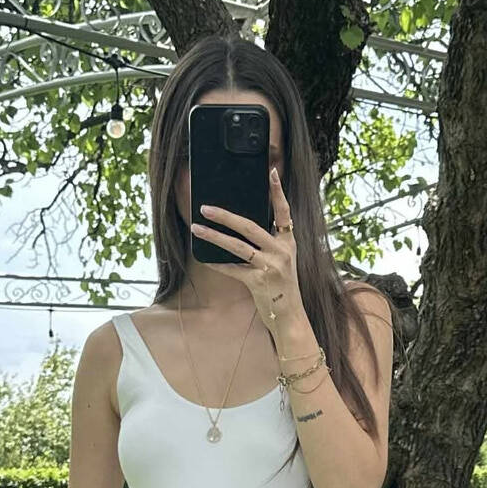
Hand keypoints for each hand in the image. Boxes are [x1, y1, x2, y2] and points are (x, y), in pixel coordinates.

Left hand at [190, 166, 302, 334]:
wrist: (290, 315)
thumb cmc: (282, 285)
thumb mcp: (282, 259)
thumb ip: (268, 242)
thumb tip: (240, 226)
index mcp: (288, 242)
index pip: (284, 212)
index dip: (278, 192)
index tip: (272, 172)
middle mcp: (281, 251)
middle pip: (250, 227)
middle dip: (225, 216)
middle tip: (205, 207)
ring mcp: (271, 267)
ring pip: (238, 247)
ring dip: (214, 237)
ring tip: (197, 229)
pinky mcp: (259, 283)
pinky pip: (233, 270)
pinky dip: (218, 264)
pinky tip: (204, 259)